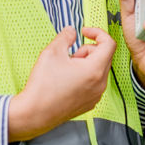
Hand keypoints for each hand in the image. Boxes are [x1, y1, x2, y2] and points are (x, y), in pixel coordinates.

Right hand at [8, 26, 114, 141]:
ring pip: (98, 69)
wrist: (35, 113)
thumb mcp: (52, 52)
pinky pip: (94, 83)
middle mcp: (100, 84)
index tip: (84, 32)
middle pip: (103, 56)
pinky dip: (84, 76)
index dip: (97, 33)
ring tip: (66, 69)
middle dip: (87, 50)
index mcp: (95, 69)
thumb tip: (71, 31)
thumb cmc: (43, 85)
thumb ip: (65, 37)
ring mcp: (96, 95)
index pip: (109, 43)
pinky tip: (67, 80)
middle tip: (69, 55)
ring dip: (85, 63)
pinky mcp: (90, 103)